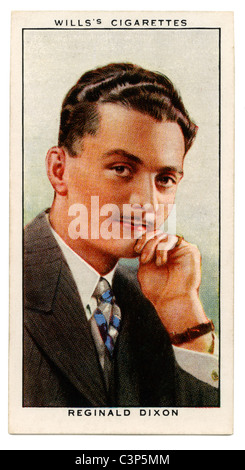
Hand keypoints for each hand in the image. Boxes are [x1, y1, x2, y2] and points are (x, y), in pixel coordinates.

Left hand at [135, 231, 212, 351]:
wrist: (171, 301)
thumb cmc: (157, 290)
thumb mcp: (145, 269)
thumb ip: (144, 254)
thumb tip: (140, 243)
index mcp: (161, 253)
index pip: (151, 238)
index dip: (142, 240)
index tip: (135, 250)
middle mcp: (172, 250)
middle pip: (157, 233)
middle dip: (147, 241)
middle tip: (142, 257)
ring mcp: (181, 249)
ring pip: (164, 235)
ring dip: (153, 245)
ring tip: (148, 260)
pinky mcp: (190, 250)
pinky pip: (173, 239)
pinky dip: (163, 248)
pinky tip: (161, 261)